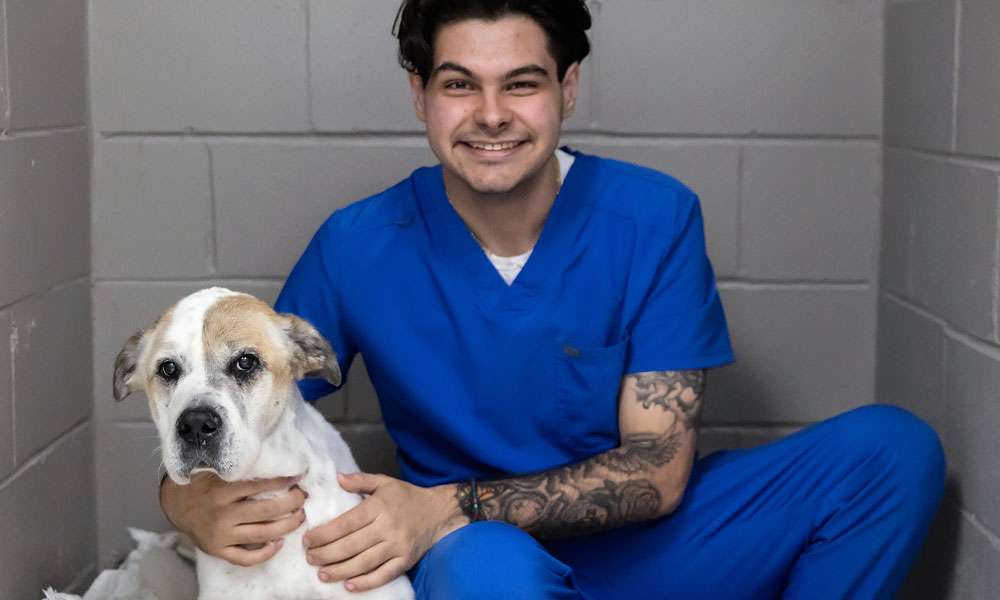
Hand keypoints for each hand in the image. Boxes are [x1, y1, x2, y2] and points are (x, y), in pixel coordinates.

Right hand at [160, 472, 306, 565]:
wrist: (175, 504)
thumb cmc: (201, 482)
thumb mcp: (214, 468)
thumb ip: (238, 466)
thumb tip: (273, 456)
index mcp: (221, 490)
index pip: (259, 486)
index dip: (283, 481)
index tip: (298, 476)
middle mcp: (222, 514)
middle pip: (266, 511)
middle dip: (291, 504)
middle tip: (302, 497)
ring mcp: (220, 535)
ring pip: (261, 534)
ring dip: (286, 526)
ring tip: (300, 517)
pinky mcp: (218, 550)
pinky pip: (245, 558)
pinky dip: (265, 554)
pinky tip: (278, 543)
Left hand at [303, 472, 466, 592]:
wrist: (438, 512)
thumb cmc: (407, 497)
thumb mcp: (385, 482)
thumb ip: (361, 481)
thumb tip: (337, 478)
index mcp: (380, 506)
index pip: (346, 523)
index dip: (325, 533)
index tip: (308, 540)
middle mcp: (388, 527)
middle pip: (351, 545)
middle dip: (326, 554)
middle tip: (310, 558)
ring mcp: (398, 546)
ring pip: (364, 562)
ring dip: (340, 570)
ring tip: (322, 573)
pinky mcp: (406, 561)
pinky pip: (383, 575)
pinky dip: (366, 582)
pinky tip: (349, 585)